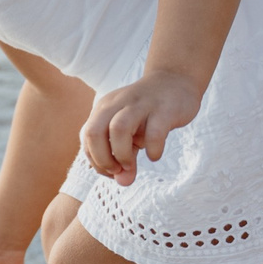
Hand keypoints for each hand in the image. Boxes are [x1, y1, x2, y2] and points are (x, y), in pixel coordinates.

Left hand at [80, 71, 204, 185]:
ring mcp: (140, 105)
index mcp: (104, 109)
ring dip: (121, 154)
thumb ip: (126, 158)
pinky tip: (154, 155)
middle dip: (101, 159)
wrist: (175, 81)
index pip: (87, 137)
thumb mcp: (132, 135)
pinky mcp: (164, 110)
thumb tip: (124, 183)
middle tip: (117, 170)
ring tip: (130, 165)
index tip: (111, 171)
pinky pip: (153, 132)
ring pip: (118, 128)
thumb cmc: (148, 113)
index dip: (95, 160)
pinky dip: (152, 150)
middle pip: (93, 132)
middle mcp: (118, 104)